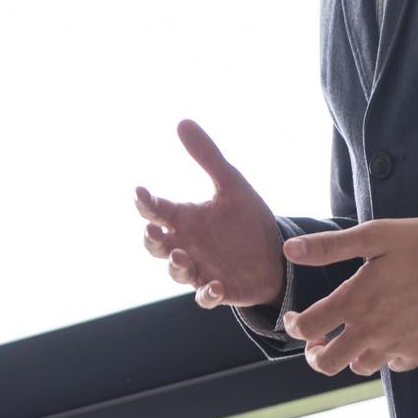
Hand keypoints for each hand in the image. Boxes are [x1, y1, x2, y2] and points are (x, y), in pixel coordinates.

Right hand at [135, 120, 285, 308]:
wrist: (276, 252)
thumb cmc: (246, 219)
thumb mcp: (231, 183)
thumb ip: (207, 156)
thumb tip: (182, 121)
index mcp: (184, 218)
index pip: (156, 210)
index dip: (145, 203)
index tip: (140, 192)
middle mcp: (186, 244)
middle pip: (156, 246)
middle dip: (152, 240)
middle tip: (154, 231)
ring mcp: (199, 268)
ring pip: (175, 272)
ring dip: (175, 266)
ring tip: (181, 257)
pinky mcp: (218, 289)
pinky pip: (204, 296)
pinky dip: (206, 294)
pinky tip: (216, 286)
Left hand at [281, 218, 417, 375]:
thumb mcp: (375, 235)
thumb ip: (330, 246)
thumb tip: (290, 250)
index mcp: (355, 301)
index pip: (307, 327)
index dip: (292, 325)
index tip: (294, 319)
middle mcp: (371, 330)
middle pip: (326, 363)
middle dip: (314, 354)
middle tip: (317, 342)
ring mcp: (396, 345)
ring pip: (358, 368)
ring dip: (348, 356)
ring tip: (350, 339)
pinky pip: (392, 367)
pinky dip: (383, 358)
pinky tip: (385, 340)